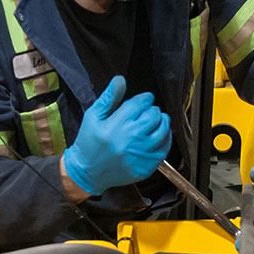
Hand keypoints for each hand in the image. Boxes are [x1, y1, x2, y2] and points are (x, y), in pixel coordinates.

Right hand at [62, 76, 171, 195]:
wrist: (88, 173)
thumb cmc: (89, 143)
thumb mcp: (93, 116)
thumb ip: (109, 98)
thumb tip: (120, 80)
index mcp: (116, 125)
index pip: (140, 104)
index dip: (145, 99)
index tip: (145, 99)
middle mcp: (130, 140)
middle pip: (153, 116)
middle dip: (152, 110)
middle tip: (148, 111)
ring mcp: (139, 155)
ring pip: (162, 131)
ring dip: (162, 122)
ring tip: (155, 121)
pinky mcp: (146, 167)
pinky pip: (164, 149)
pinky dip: (165, 139)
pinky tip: (158, 136)